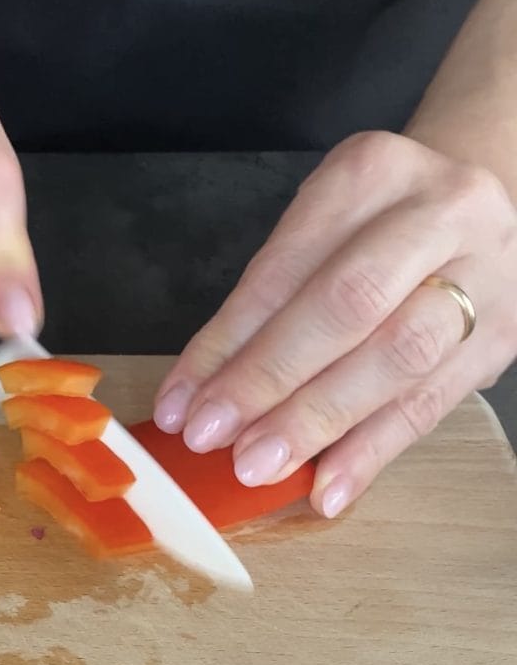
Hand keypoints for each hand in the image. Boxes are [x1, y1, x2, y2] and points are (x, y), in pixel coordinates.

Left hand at [153, 131, 516, 516]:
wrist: (477, 211)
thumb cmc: (374, 231)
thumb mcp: (315, 239)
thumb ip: (263, 310)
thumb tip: (196, 399)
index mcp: (369, 175)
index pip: (283, 271)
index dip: (225, 345)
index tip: (180, 405)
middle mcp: (438, 213)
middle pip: (347, 304)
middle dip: (269, 379)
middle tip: (213, 437)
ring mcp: (485, 274)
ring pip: (397, 356)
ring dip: (318, 421)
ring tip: (259, 467)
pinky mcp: (504, 337)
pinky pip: (432, 404)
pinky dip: (372, 452)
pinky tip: (328, 490)